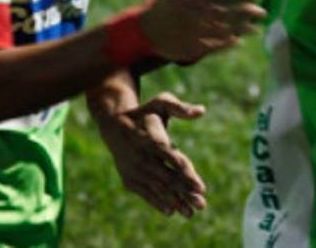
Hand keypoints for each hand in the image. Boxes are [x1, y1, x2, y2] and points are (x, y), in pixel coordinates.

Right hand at [94, 92, 208, 216]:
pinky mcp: (128, 178)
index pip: (172, 159)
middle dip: (185, 193)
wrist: (114, 125)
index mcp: (150, 138)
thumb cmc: (144, 113)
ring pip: (157, 188)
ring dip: (174, 201)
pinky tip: (171, 211)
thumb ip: (180, 108)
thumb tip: (202, 111)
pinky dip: (157, 202)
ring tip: (190, 213)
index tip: (201, 187)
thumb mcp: (161, 103)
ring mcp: (133, 170)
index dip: (186, 173)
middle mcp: (141, 156)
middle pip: (167, 178)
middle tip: (202, 204)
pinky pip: (144, 192)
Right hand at [141, 0, 265, 62]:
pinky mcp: (190, 49)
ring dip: (242, 30)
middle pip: (225, 13)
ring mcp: (192, 34)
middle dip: (246, 13)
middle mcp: (192, 16)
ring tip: (256, 28)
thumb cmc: (165, 1)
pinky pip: (213, 47)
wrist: (144, 30)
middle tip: (262, 12)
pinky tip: (239, 41)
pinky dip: (227, 44)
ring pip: (222, 31)